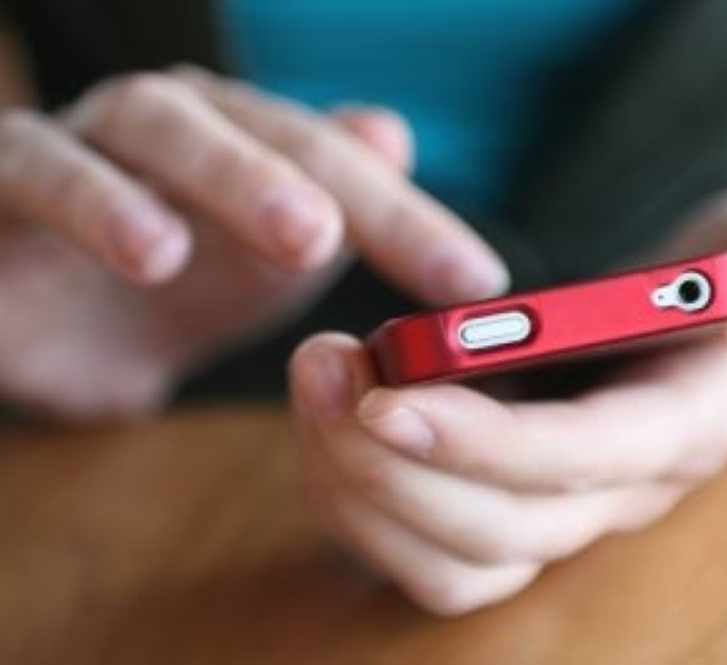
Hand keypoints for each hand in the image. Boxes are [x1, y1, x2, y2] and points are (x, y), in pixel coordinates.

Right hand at [0, 67, 506, 418]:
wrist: (44, 324)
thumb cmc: (167, 291)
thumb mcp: (262, 266)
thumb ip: (332, 209)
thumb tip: (392, 132)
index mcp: (245, 146)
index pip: (340, 167)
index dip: (409, 221)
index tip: (475, 284)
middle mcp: (176, 127)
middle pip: (254, 128)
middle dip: (306, 178)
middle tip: (339, 238)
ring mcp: (90, 141)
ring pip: (149, 127)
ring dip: (218, 174)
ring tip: (280, 239)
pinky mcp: (7, 178)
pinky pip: (38, 171)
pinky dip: (92, 201)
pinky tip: (151, 251)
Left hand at [289, 189, 726, 613]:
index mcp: (682, 426)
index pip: (577, 461)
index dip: (480, 444)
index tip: (383, 395)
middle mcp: (618, 491)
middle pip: (497, 531)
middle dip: (392, 465)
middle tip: (321, 365)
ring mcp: (564, 508)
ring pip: (449, 561)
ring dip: (361, 489)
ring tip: (315, 382)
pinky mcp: (516, 500)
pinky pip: (423, 544)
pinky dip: (359, 495)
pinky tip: (330, 414)